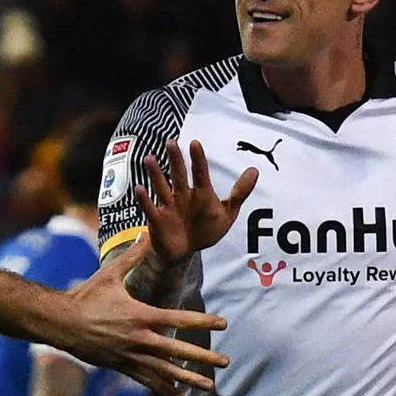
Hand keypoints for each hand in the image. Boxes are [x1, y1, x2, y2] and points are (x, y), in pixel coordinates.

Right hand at [47, 262, 228, 395]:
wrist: (59, 322)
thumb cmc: (85, 295)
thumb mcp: (110, 274)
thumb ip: (133, 256)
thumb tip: (147, 232)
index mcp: (140, 315)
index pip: (178, 319)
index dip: (202, 321)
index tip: (222, 323)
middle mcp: (138, 338)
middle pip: (177, 350)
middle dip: (203, 358)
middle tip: (225, 363)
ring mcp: (129, 355)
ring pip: (164, 370)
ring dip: (188, 379)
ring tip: (209, 387)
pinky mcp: (120, 365)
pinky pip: (146, 379)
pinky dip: (163, 388)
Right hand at [135, 142, 258, 265]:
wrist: (185, 252)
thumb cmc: (205, 229)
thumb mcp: (227, 213)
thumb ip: (240, 192)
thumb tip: (255, 170)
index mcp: (200, 192)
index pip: (200, 173)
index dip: (198, 159)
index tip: (195, 144)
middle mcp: (183, 195)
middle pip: (178, 174)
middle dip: (175, 160)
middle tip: (172, 143)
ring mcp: (169, 206)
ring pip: (161, 186)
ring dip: (155, 174)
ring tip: (149, 160)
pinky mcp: (157, 219)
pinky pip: (150, 207)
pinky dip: (144, 199)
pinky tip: (140, 189)